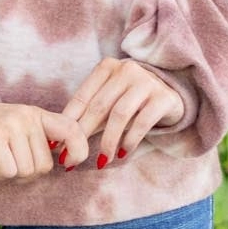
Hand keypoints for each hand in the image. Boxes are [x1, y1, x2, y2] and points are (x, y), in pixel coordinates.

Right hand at [0, 103, 91, 179]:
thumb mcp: (19, 129)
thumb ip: (42, 140)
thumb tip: (68, 162)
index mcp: (37, 114)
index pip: (72, 130)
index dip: (79, 150)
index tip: (68, 163)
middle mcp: (26, 116)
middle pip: (43, 166)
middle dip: (26, 172)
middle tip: (8, 158)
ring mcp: (9, 125)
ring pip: (25, 172)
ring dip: (8, 173)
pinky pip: (7, 172)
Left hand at [59, 58, 184, 168]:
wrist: (171, 97)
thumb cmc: (131, 102)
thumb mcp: (108, 103)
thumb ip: (88, 116)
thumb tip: (59, 143)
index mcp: (107, 67)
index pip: (82, 97)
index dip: (68, 122)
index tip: (56, 145)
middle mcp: (126, 70)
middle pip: (99, 106)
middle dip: (83, 135)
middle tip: (72, 159)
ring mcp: (147, 82)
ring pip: (119, 115)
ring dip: (107, 141)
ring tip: (101, 161)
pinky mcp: (163, 97)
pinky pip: (142, 122)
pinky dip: (129, 140)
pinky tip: (122, 153)